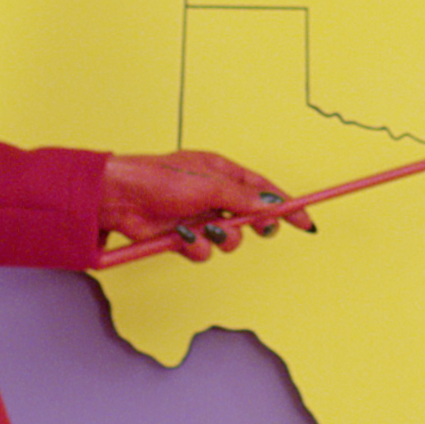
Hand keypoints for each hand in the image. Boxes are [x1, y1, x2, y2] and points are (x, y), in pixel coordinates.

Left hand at [99, 151, 314, 260]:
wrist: (120, 199)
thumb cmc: (161, 179)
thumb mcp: (209, 185)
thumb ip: (243, 198)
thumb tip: (272, 206)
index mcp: (221, 172)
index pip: (262, 189)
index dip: (284, 205)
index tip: (304, 221)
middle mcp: (212, 194)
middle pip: (249, 216)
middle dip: (253, 225)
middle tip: (258, 229)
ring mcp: (198, 216)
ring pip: (228, 238)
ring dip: (221, 238)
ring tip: (206, 231)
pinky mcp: (183, 237)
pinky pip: (204, 250)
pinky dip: (196, 247)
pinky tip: (182, 238)